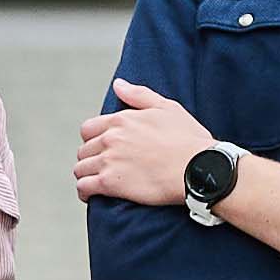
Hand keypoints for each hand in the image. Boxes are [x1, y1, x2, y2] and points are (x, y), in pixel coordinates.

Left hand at [75, 79, 220, 209]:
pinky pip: (83, 187)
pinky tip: (91, 195)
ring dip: (87, 175)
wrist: (199, 168)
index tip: (103, 149)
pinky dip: (84, 192)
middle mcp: (111, 138)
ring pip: (80, 168)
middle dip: (91, 158)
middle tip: (103, 168)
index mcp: (121, 120)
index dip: (94, 140)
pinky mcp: (110, 182)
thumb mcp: (167, 108)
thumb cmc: (188, 140)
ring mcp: (109, 160)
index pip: (89, 129)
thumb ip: (139, 95)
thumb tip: (118, 85)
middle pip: (84, 150)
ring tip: (97, 181)